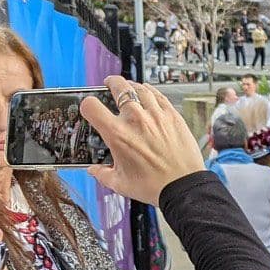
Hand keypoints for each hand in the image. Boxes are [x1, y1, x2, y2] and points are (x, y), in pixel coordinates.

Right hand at [83, 80, 204, 202]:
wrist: (183, 186)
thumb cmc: (154, 186)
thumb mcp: (120, 183)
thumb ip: (102, 174)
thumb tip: (94, 170)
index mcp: (117, 134)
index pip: (92, 106)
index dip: (87, 104)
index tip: (90, 108)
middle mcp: (135, 119)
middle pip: (118, 87)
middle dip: (111, 83)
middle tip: (109, 85)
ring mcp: (155, 115)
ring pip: (139, 87)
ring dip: (131, 85)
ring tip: (128, 87)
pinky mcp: (172, 115)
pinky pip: (158, 95)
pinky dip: (150, 90)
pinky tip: (148, 92)